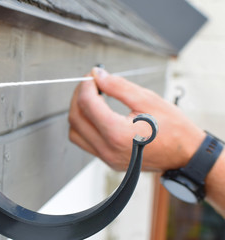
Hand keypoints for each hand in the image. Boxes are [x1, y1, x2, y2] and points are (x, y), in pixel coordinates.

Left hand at [68, 67, 204, 170]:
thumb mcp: (148, 100)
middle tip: (91, 84)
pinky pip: (85, 142)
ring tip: (93, 98)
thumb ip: (118, 86)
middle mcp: (108, 149)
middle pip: (75, 118)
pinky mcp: (108, 160)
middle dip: (78, 96)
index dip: (86, 85)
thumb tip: (98, 75)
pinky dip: (85, 125)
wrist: (186, 155)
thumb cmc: (173, 128)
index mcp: (117, 133)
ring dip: (79, 112)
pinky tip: (97, 114)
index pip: (87, 104)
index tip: (93, 76)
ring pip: (75, 132)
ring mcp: (106, 158)